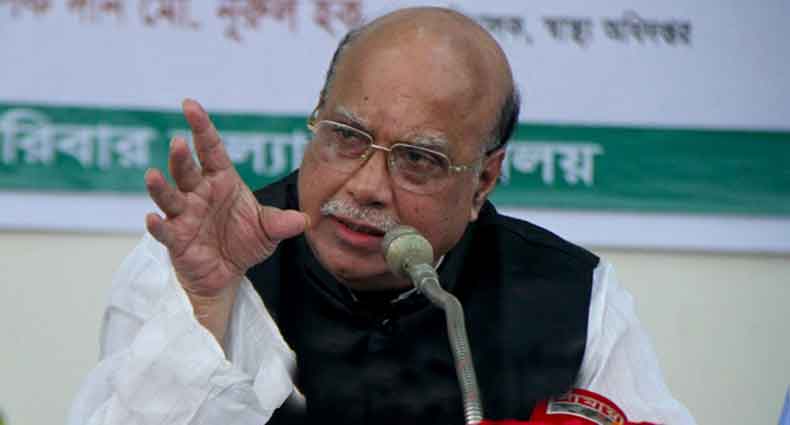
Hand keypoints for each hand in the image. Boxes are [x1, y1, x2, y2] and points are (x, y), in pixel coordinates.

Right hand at [144, 99, 307, 339]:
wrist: (228, 274)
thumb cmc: (244, 242)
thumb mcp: (268, 230)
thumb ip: (282, 222)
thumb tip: (304, 220)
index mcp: (221, 181)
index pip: (211, 149)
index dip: (201, 127)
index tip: (189, 105)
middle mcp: (199, 193)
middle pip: (186, 170)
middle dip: (181, 157)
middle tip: (178, 142)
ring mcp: (184, 215)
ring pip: (169, 196)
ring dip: (161, 186)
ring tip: (152, 175)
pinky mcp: (176, 239)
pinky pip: (164, 230)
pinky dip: (157, 226)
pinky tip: (152, 219)